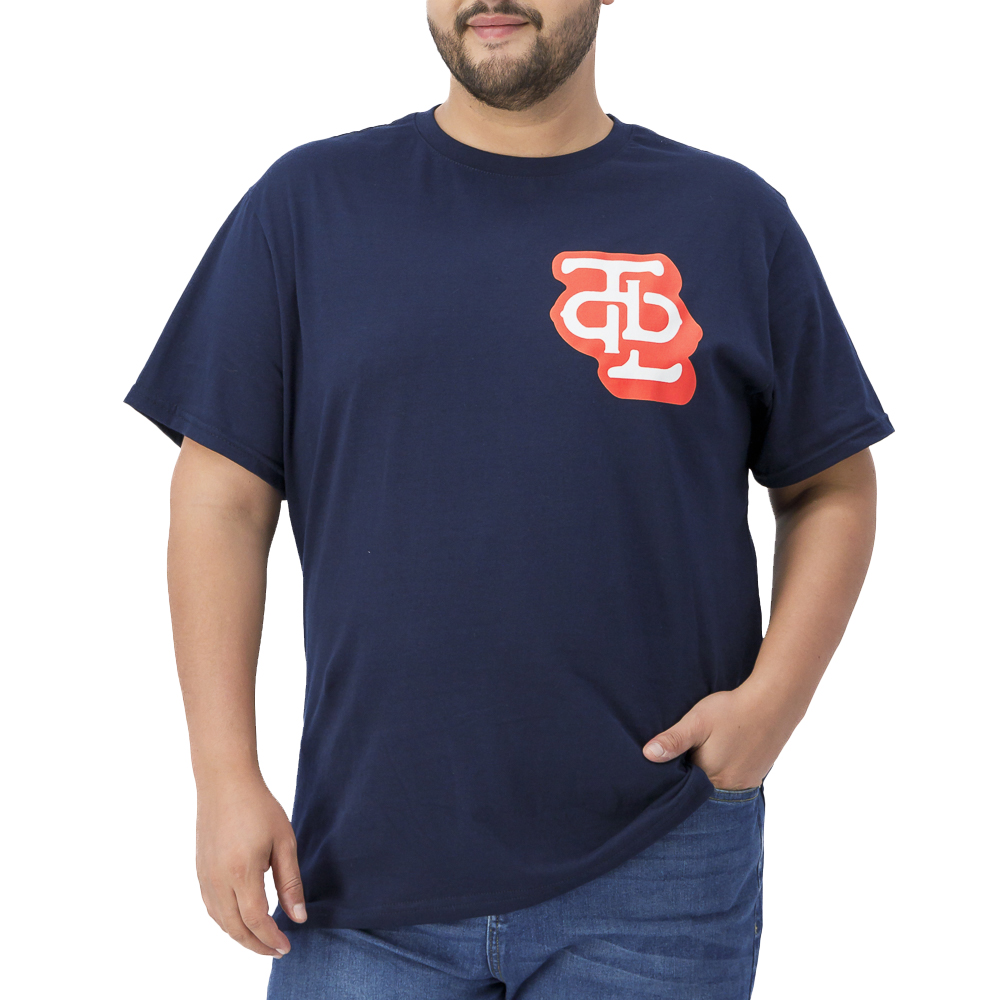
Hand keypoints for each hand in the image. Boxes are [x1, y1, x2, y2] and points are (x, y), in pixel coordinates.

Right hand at [195, 777, 306, 956]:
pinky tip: (241, 920)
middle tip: (277, 950)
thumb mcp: (284, 842)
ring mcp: (204, 877)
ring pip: (220, 922)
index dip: (271, 939)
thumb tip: (298, 917)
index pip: (256, 921)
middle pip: (235, 929)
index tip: (287, 947)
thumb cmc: (259, 807)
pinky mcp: (199, 871)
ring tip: (262, 939)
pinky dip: (226, 922)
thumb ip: (290, 882)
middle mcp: (218, 880)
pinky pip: (211, 908)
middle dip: (256, 945)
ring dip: (240, 936)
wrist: (225, 782)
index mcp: (241, 873)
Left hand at [641, 683, 791, 789]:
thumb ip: (674, 740)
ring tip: (705, 755)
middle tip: (686, 756)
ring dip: (709, 775)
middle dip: (691, 777)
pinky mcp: (757, 776)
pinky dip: (725, 772)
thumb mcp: (697, 721)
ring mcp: (745, 784)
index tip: (667, 764)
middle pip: (701, 788)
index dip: (674, 776)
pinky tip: (724, 755)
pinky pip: (734, 782)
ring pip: (717, 786)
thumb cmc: (732, 711)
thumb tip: (648, 755)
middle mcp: (728, 787)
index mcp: (709, 776)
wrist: (774, 704)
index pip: (683, 787)